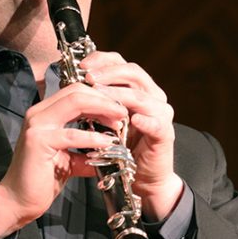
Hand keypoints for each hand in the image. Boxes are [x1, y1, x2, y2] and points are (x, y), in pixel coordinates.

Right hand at [0, 82, 128, 238]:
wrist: (18, 202)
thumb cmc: (41, 180)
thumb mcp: (70, 160)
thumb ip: (86, 150)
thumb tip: (110, 150)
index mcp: (45, 114)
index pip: (76, 91)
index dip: (100, 97)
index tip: (119, 109)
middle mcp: (38, 113)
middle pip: (77, 91)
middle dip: (104, 99)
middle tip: (123, 112)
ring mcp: (36, 125)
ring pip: (75, 103)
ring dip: (102, 110)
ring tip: (119, 123)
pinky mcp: (38, 141)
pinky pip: (71, 134)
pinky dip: (92, 137)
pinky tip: (107, 143)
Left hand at [81, 51, 182, 221]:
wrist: (143, 178)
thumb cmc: (121, 147)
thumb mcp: (106, 119)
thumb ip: (98, 101)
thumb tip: (72, 84)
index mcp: (139, 89)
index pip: (122, 64)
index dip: (102, 60)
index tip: (82, 65)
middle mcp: (153, 96)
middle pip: (133, 73)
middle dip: (108, 73)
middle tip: (88, 77)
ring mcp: (162, 115)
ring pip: (140, 96)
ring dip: (118, 94)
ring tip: (98, 94)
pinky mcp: (165, 134)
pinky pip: (156, 124)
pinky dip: (145, 121)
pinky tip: (132, 120)